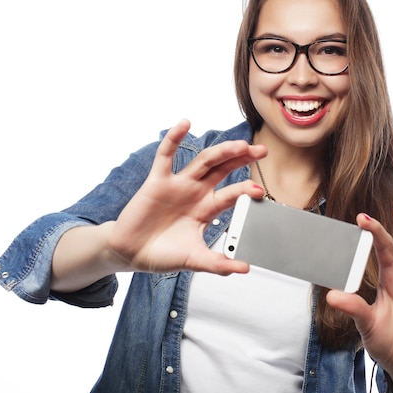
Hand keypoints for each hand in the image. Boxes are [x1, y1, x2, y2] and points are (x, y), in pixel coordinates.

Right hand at [107, 119, 266, 275]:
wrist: (131, 253)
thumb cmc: (162, 253)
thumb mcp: (194, 260)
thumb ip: (218, 264)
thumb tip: (243, 269)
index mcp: (206, 208)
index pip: (231, 193)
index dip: (245, 190)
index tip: (260, 191)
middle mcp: (195, 192)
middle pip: (223, 169)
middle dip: (242, 159)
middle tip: (261, 151)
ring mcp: (177, 184)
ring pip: (202, 161)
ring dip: (220, 151)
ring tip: (238, 145)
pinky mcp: (157, 181)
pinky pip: (165, 156)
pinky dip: (174, 139)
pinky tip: (185, 124)